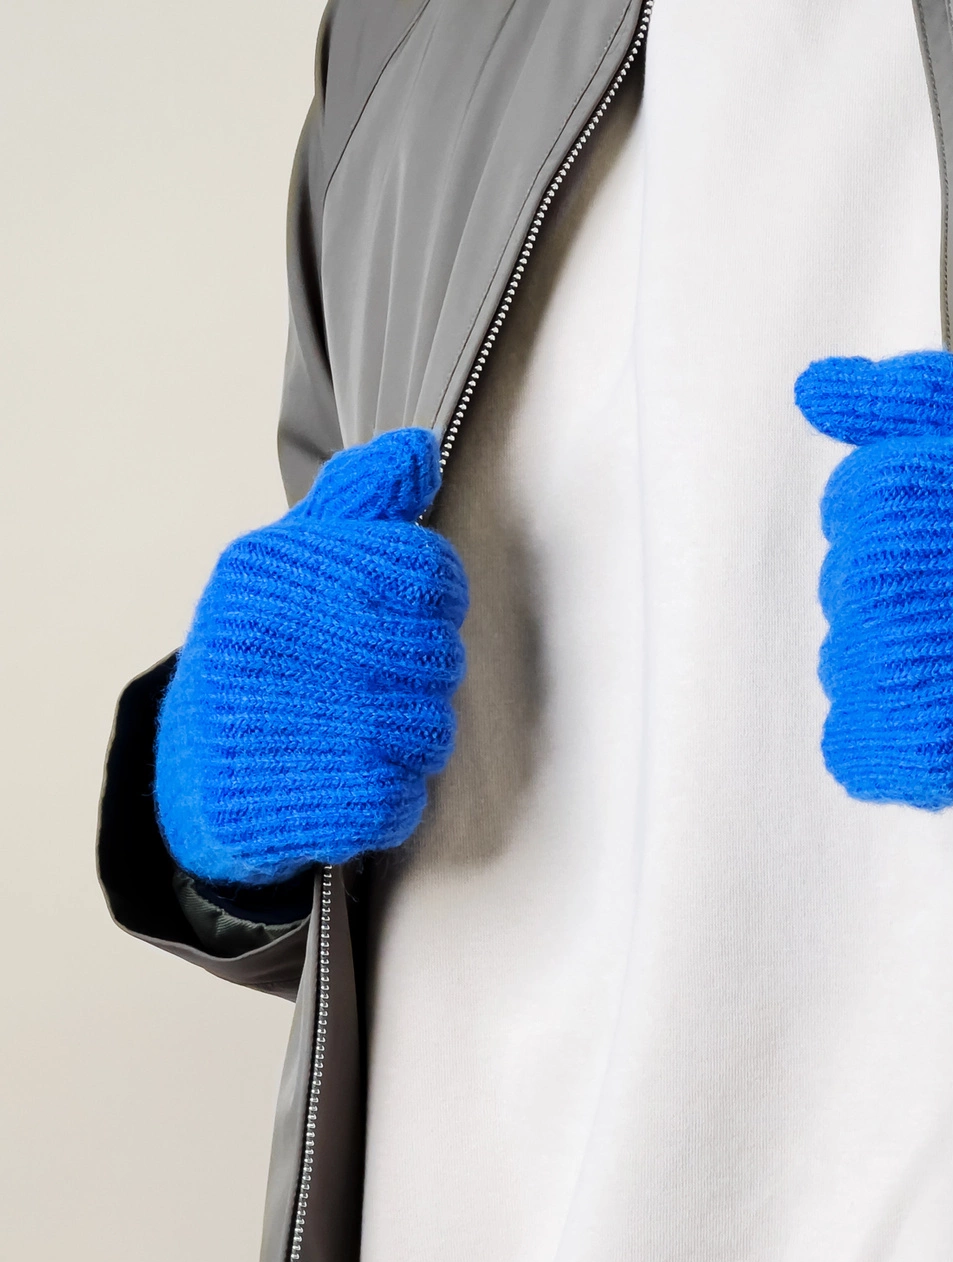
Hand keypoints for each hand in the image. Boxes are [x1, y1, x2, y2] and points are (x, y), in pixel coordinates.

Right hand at [155, 428, 467, 884]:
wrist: (198, 763)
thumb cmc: (270, 645)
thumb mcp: (299, 556)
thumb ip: (363, 501)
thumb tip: (418, 448)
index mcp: (265, 573)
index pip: (426, 573)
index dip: (440, 600)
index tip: (415, 612)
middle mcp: (259, 644)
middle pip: (436, 656)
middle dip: (430, 671)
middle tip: (394, 677)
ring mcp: (267, 729)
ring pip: (427, 730)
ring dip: (419, 732)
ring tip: (375, 725)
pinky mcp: (284, 807)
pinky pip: (398, 797)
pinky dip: (398, 791)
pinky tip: (361, 774)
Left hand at [795, 351, 952, 811]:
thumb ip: (906, 394)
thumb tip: (809, 388)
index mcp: (884, 494)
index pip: (848, 515)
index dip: (918, 534)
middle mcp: (868, 580)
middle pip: (846, 593)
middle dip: (903, 600)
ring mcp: (884, 671)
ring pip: (847, 669)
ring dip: (898, 673)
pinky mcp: (902, 750)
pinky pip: (851, 748)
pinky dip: (892, 744)